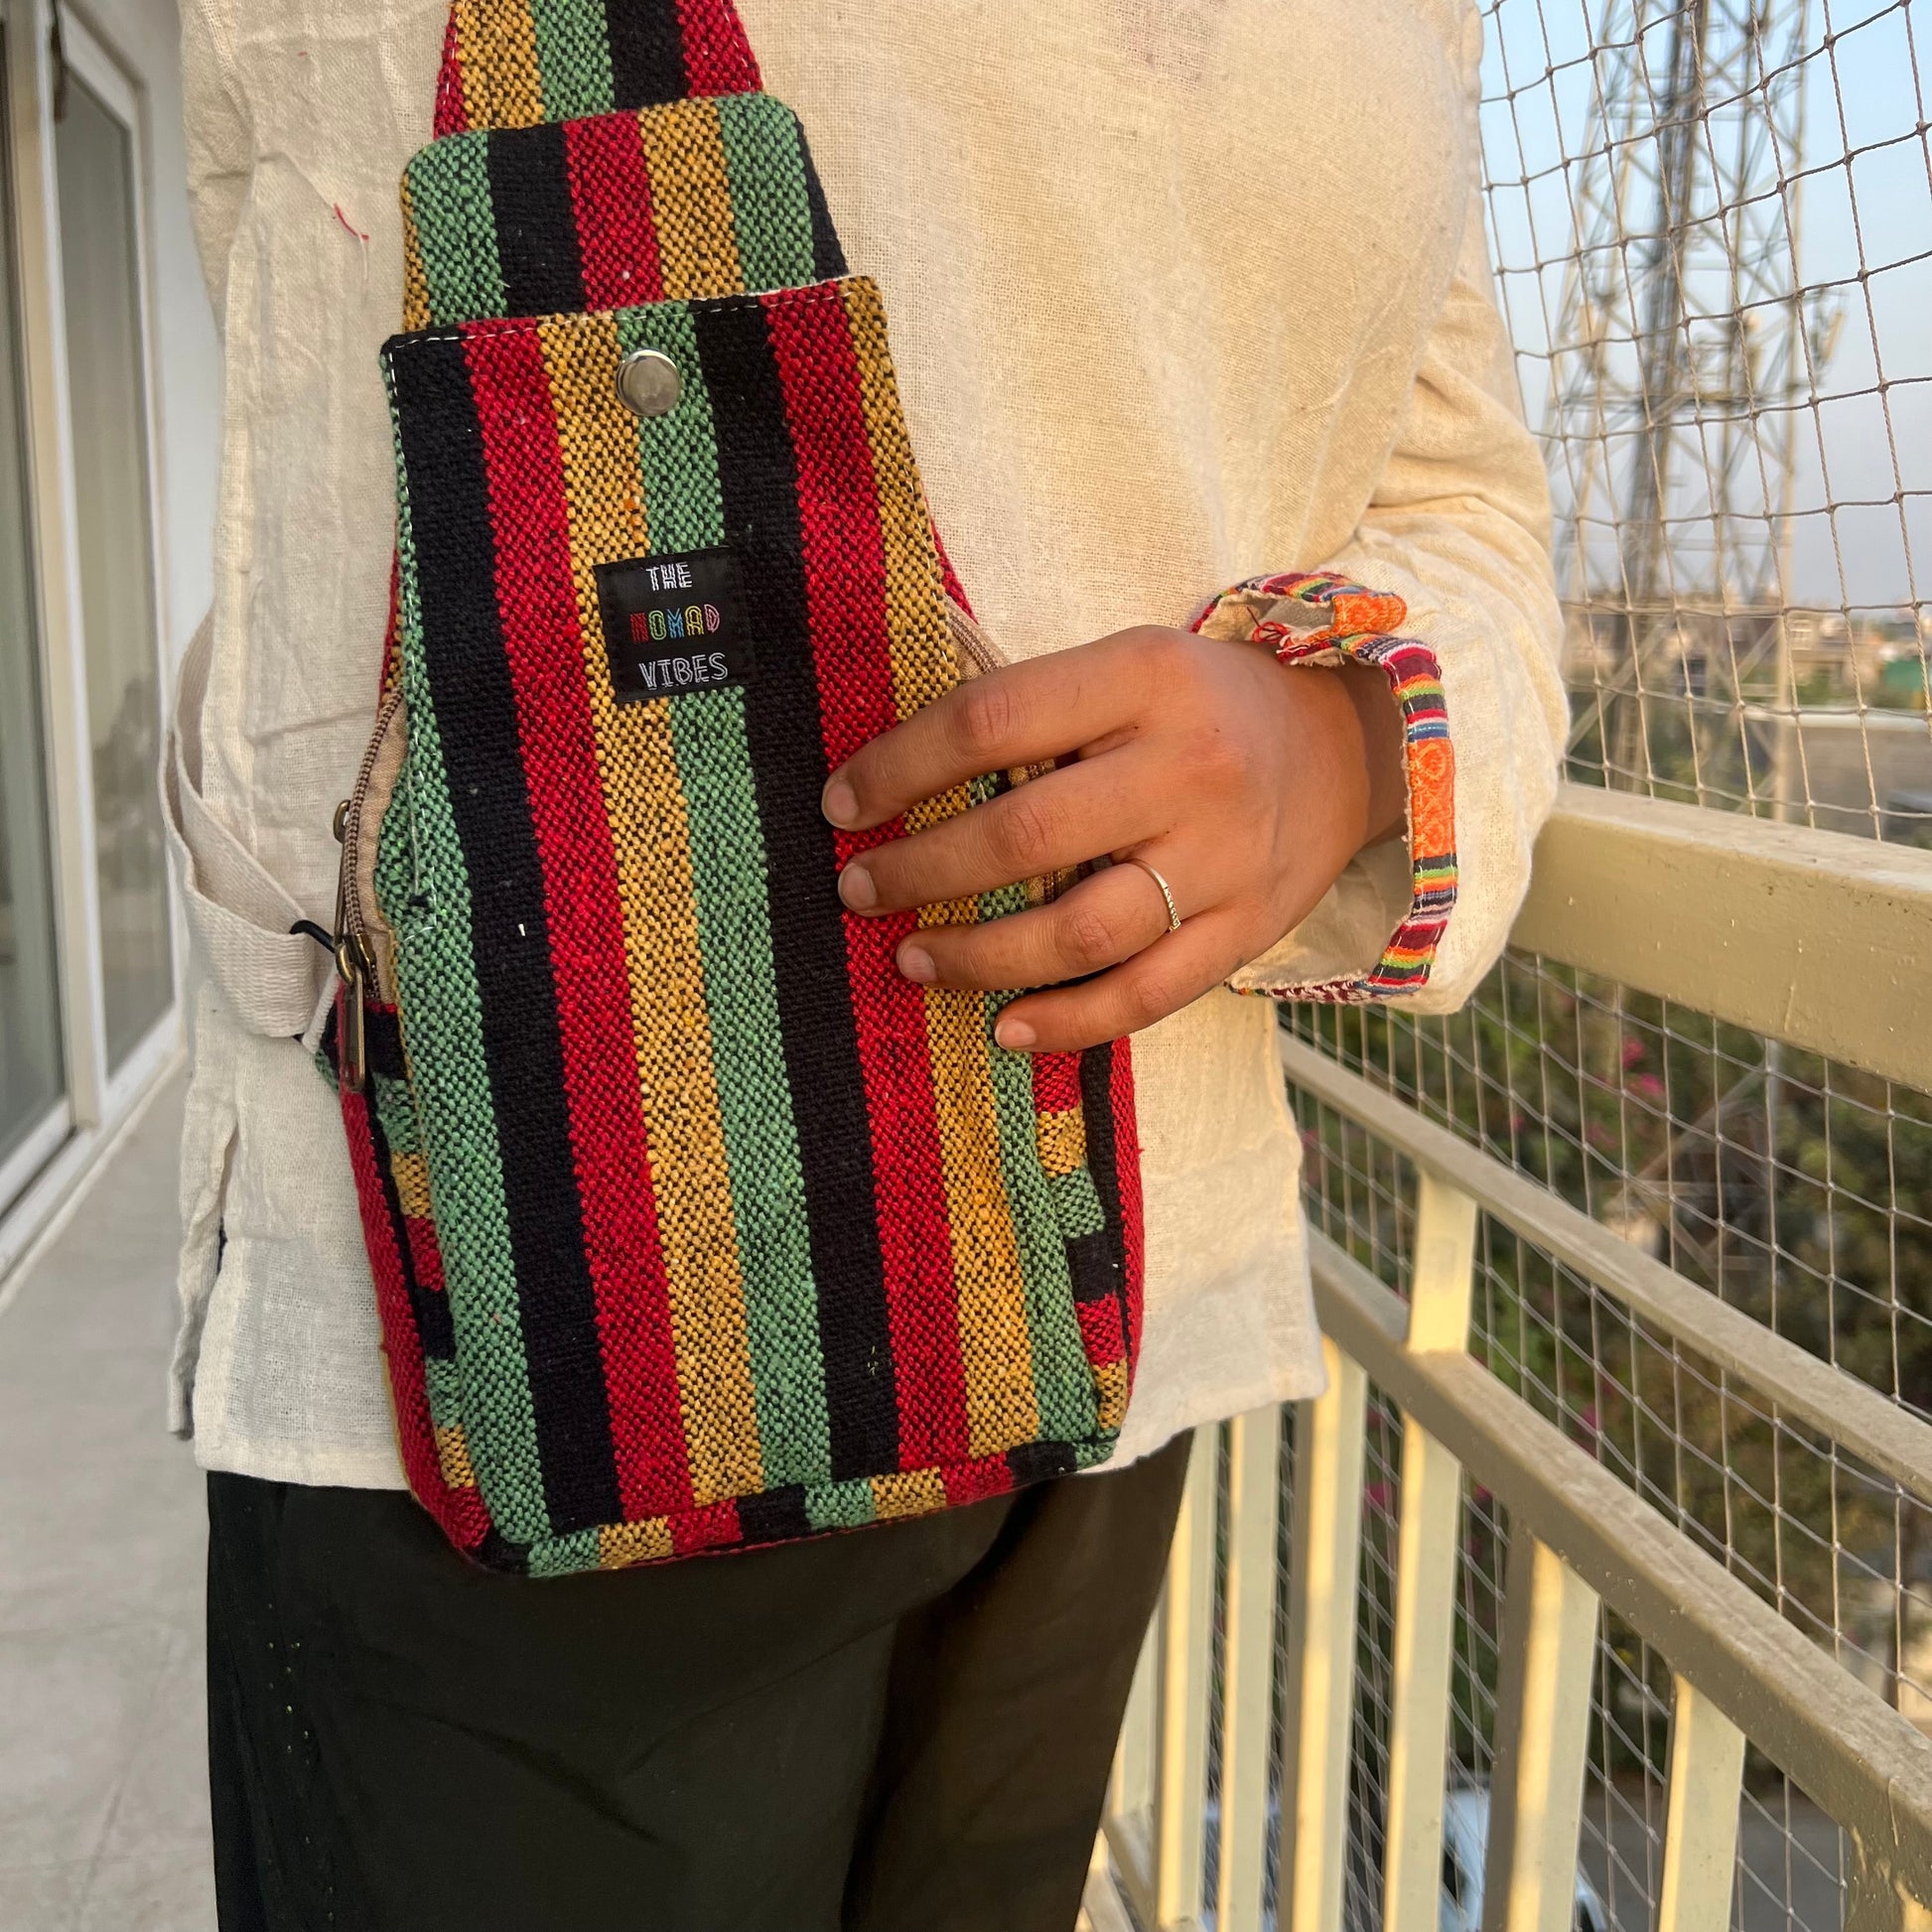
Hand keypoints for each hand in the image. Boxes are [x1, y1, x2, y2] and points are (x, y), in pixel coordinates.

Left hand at [821, 625, 1407, 1053]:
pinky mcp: (1245, 930)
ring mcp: (1221, 858)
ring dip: (979, 957)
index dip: (901, 766)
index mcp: (1144, 678)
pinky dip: (1068, 1022)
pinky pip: (1146, 996)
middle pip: (1025, 836)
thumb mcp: (1130, 665)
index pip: (992, 720)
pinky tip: (1007, 1027)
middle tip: (860, 890)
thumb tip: (900, 770)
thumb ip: (1038, 708)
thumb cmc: (1204, 705)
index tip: (842, 801)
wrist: (1349, 746)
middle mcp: (1186, 767)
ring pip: (1079, 932)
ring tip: (913, 960)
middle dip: (921, 871)